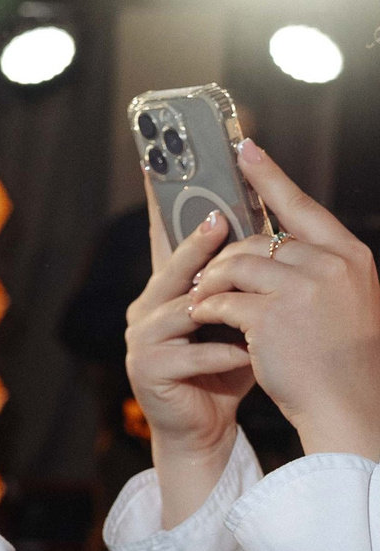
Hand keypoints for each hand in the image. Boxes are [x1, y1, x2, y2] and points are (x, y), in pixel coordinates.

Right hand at [127, 204, 254, 525]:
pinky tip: (249, 355)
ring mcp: (141, 339)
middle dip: (194, 244)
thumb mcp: (237, 317)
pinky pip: (192, 353)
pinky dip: (225, 354)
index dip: (156, 203)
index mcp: (166, 290)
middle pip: (172, 268)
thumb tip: (272, 229)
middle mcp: (146, 308)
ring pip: (182, 310)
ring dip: (220, 305)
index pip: (161, 238)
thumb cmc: (225, 367)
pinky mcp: (149, 370)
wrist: (204, 427)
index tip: (155, 165)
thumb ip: (241, 282)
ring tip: (248, 297)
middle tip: (217, 220)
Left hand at [187, 140, 379, 459]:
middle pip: (258, 240)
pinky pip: (222, 299)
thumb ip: (314, 267)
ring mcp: (302, 288)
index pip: (302, 206)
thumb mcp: (342, 300)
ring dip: (212, 283)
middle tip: (207, 276)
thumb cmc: (339, 355)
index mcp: (349, 255)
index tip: (242, 147)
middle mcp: (329, 264)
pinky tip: (204, 318)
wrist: (347, 403)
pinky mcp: (270, 316)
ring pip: (234, 265)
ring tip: (202, 299)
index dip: (269, 176)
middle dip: (226, 259)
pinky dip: (208, 308)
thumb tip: (264, 244)